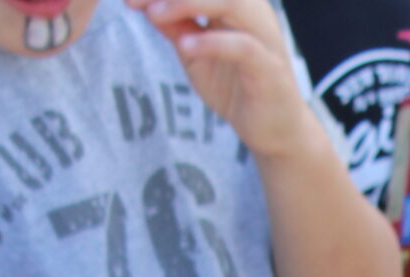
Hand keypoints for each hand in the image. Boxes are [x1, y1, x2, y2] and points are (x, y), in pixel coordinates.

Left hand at [143, 0, 319, 158]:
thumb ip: (175, 28)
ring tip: (155, 15)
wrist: (273, 131)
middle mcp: (253, 14)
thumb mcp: (193, 54)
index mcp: (234, 6)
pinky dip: (212, 42)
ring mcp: (264, 39)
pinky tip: (185, 47)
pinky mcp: (270, 68)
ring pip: (232, 3)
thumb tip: (146, 5)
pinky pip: (243, 46)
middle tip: (135, 1)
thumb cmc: (236, 88)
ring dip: (189, 3)